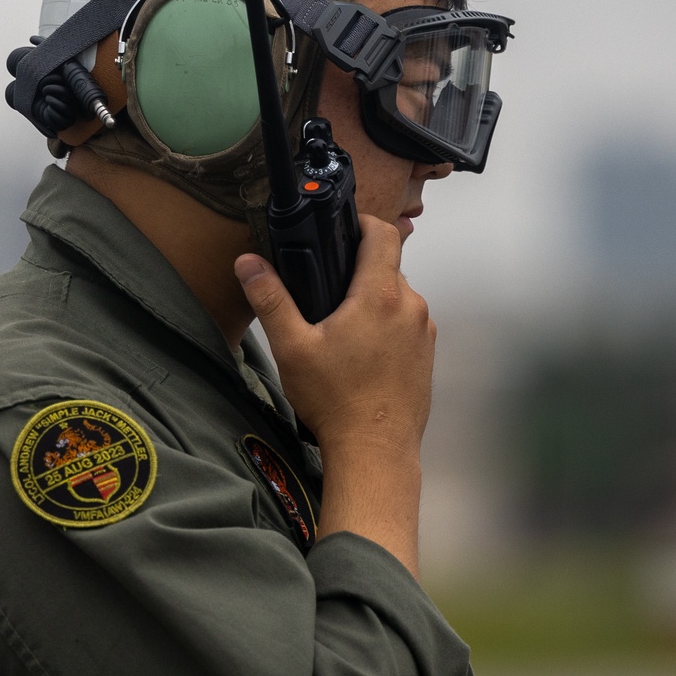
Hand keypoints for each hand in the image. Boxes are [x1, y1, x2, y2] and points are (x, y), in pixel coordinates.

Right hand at [235, 219, 433, 573]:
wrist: (375, 453)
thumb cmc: (335, 400)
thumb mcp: (292, 348)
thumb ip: (270, 299)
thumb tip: (247, 263)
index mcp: (381, 294)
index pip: (382, 233)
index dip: (362, 223)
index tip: (342, 229)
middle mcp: (411, 307)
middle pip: (387, 266)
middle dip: (358, 271)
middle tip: (326, 292)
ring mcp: (424, 332)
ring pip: (398, 297)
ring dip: (373, 301)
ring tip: (340, 328)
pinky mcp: (427, 355)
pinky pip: (407, 324)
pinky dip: (387, 327)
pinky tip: (361, 354)